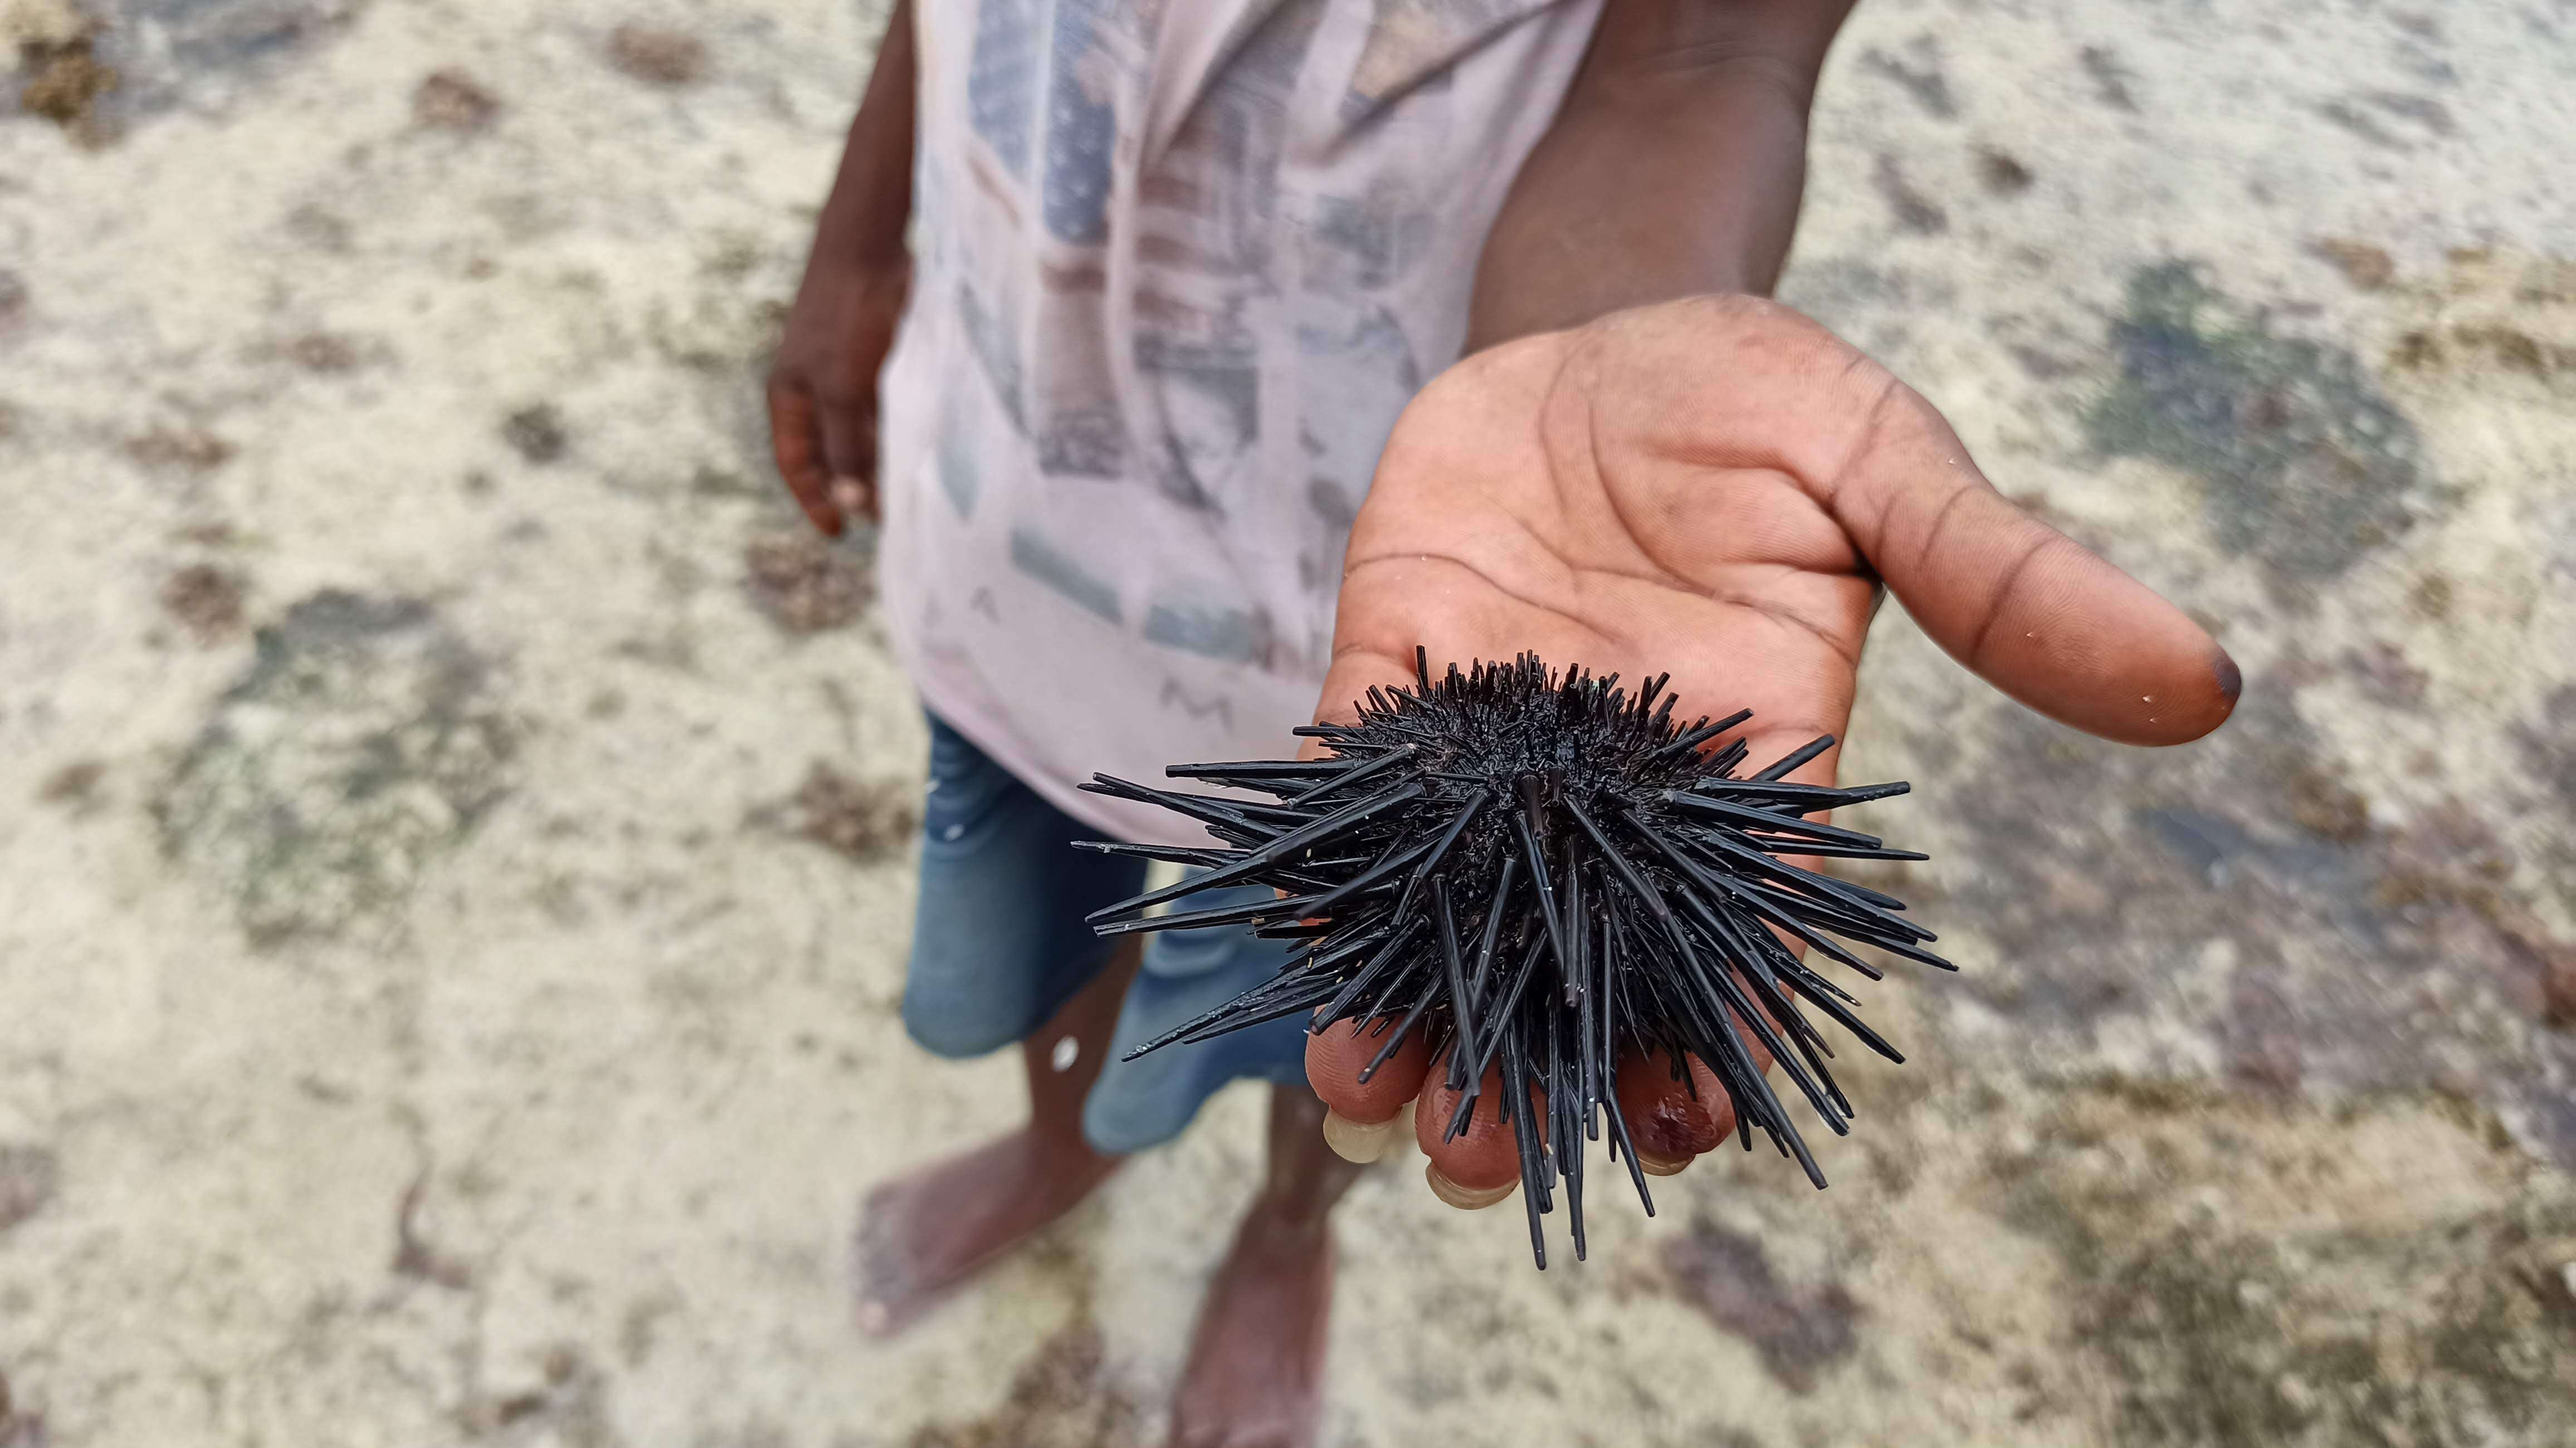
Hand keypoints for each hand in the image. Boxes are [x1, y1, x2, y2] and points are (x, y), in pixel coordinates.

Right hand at [766, 252, 909, 534]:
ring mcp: (845, 370)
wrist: (872, 248)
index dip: (814, 498)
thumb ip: (847, 447)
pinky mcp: (878, 356)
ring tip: (912, 490)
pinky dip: (901, 429)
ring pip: (863, 431)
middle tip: (888, 516)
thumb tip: (852, 504)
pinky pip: (887, 406)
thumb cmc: (845, 317)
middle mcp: (814, 387)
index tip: (840, 531)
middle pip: (832, 451)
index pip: (795, 462)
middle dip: (855, 483)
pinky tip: (926, 447)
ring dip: (883, 459)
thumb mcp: (843, 389)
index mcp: (788, 396)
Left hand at [1299, 295, 2238, 1201]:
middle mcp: (1608, 789)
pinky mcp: (1391, 678)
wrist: (1602, 328)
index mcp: (1743, 769)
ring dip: (1405, 1014)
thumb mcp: (1885, 466)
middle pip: (1573, 963)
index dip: (1715, 1045)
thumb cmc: (1760, 402)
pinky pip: (1348, 793)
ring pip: (1445, 914)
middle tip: (1473, 1154)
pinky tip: (1293, 953)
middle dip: (1527, 1067)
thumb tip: (2203, 681)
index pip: (1736, 941)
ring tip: (1366, 1100)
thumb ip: (2003, 577)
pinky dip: (1321, 875)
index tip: (1680, 1131)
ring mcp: (1489, 743)